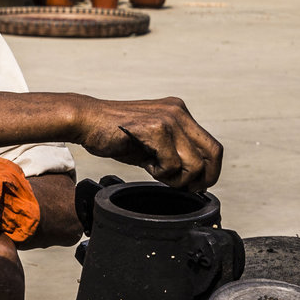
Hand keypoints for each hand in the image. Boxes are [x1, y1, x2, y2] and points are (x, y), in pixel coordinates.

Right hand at [76, 96, 222, 191]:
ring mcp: (169, 118)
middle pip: (213, 154)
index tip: (195, 186)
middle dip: (202, 179)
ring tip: (155, 171)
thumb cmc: (114, 135)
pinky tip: (145, 164)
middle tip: (183, 187)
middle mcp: (179, 112)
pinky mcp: (156, 128)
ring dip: (177, 178)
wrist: (86, 121)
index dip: (209, 171)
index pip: (212, 147)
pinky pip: (172, 165)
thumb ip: (172, 156)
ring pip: (194, 164)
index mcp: (180, 113)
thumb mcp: (151, 144)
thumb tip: (192, 181)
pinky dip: (161, 173)